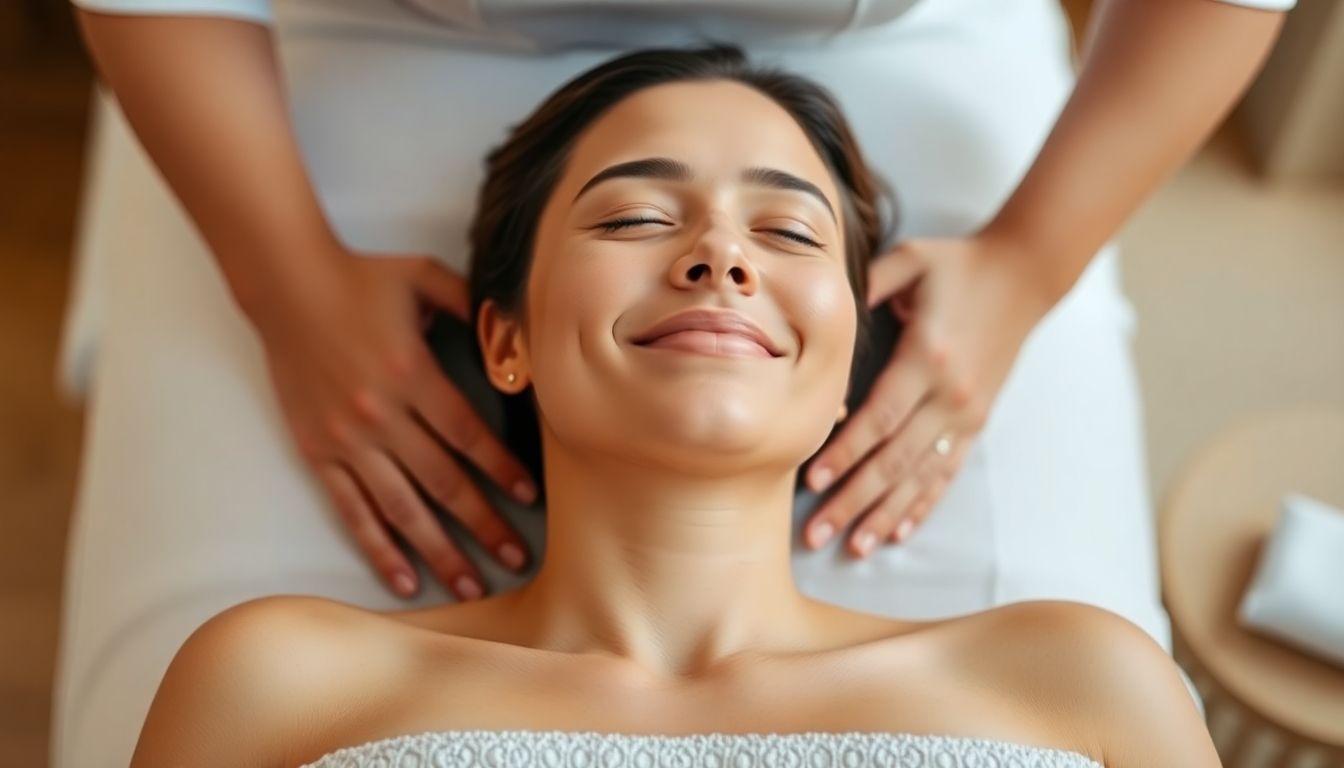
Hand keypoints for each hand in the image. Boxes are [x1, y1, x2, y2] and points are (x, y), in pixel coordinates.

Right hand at [250, 244, 536, 599]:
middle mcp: (379, 414)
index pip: (467, 434)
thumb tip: (519, 331)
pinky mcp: (318, 453)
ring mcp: (346, 439)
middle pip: (442, 482)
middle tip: (518, 557)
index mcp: (411, 373)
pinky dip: (378, 547)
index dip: (501, 469)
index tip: (530, 497)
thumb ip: (474, 305)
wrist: (285, 283)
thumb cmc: (361, 278)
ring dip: (438, 551)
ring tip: (471, 583)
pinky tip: (403, 578)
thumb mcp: (424, 277)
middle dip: (484, 524)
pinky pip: (352, 510)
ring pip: (400, 508)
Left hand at [802, 236, 1052, 556]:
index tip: (810, 479)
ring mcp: (967, 414)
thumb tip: (817, 305)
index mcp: (927, 357)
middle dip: (851, 499)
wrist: (1025, 273)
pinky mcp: (978, 422)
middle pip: (894, 459)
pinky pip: (947, 472)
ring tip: (852, 546)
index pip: (879, 417)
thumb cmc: (958, 264)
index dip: (844, 452)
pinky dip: (922, 505)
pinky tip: (898, 532)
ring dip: (882, 514)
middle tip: (815, 533)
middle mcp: (949, 394)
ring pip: (919, 476)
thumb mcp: (909, 260)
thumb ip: (865, 285)